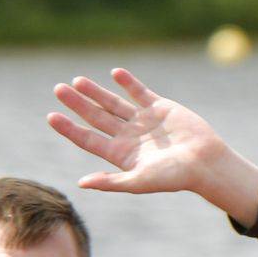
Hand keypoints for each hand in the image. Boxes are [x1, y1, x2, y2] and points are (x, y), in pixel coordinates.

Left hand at [47, 68, 257, 222]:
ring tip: (77, 81)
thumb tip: (81, 183)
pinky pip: (139, 92)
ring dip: (96, 92)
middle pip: (96, 118)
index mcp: (121, 155)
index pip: (88, 139)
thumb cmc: (175, 176)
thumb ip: (111, 182)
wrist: (206, 162)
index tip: (51, 116)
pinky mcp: (160, 107)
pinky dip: (127, 82)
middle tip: (58, 89)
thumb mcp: (140, 181)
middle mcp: (128, 136)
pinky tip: (114, 73)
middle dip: (77, 104)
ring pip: (113, 103)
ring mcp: (143, 121)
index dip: (69, 128)